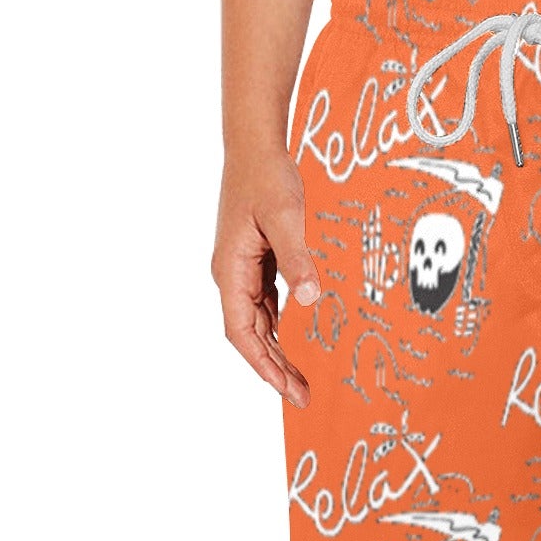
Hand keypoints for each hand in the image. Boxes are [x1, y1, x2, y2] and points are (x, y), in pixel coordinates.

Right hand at [211, 147, 321, 407]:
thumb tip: (310, 297)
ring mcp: (243, 269)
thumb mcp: (285, 216)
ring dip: (279, 351)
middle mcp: (232, 275)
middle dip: (274, 368)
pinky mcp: (256, 261)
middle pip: (251, 335)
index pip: (241, 332)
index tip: (284, 388)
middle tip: (303, 396)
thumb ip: (297, 257)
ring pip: (259, 323)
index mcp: (230, 270)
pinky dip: (283, 328)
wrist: (255, 143)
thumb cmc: (266, 175)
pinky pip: (268, 305)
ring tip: (303, 378)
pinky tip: (301, 341)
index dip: (262, 364)